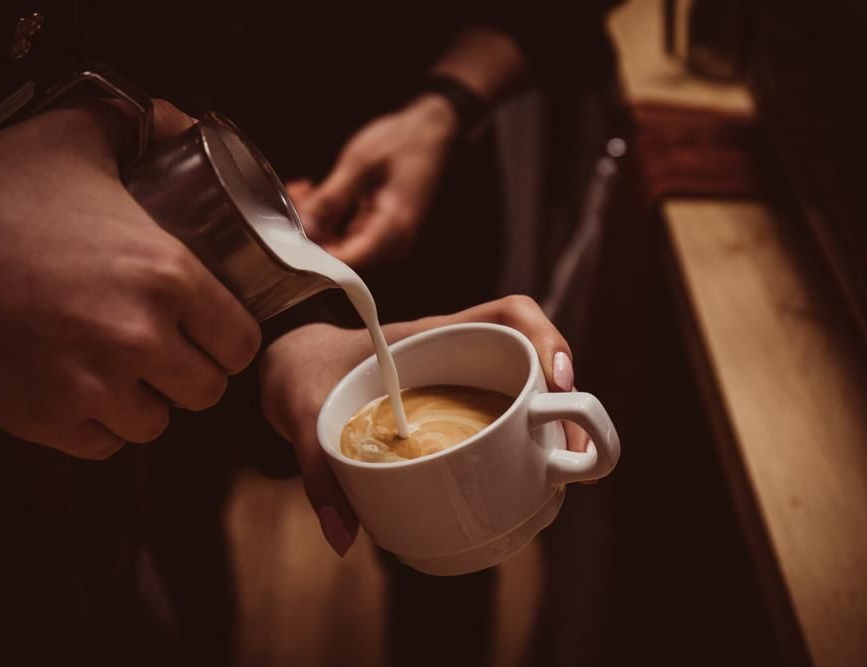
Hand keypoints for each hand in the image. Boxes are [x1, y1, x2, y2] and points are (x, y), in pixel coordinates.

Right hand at [0, 101, 261, 458]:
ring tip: (124, 368)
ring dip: (147, 400)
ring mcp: (90, 386)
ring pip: (156, 424)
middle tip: (167, 348)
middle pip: (206, 390)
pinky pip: (103, 445)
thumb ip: (146, 125)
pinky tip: (84, 388)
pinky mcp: (44, 419)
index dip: (231, 337)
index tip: (213, 330)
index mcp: (166, 275)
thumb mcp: (78, 136)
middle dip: (193, 370)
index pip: (242, 343)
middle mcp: (138, 337)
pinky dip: (99, 425)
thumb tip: (185, 123)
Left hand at [259, 295, 586, 556]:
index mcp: (431, 337)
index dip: (545, 337)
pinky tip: (525, 491)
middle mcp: (458, 359)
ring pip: (526, 401)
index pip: (509, 314)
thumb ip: (316, 468)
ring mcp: (462, 390)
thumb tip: (343, 538)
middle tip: (576, 451)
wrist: (291, 373)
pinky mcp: (456, 420)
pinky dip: (523, 457)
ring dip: (552, 433)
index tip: (556, 378)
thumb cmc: (302, 375)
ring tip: (566, 476)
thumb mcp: (299, 411)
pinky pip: (502, 430)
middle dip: (568, 401)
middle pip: (535, 363)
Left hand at [289, 94, 459, 268]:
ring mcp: (385, 238)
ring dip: (315, 222)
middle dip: (310, 233)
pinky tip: (313, 194)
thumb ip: (332, 198)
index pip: (346, 262)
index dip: (313, 253)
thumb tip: (306, 228)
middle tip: (293, 201)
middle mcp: (391, 243)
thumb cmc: (404, 142)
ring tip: (301, 191)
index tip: (288, 234)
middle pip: (340, 256)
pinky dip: (327, 217)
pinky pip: (346, 233)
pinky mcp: (378, 229)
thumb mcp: (361, 164)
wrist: (432, 131)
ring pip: (339, 244)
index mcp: (392, 231)